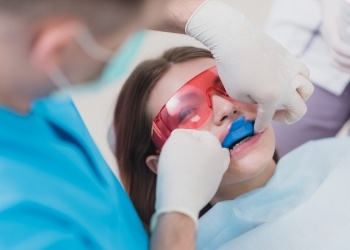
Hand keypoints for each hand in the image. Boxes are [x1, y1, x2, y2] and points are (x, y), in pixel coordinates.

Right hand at [150, 129, 228, 229]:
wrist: (179, 199)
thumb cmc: (179, 164)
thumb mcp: (178, 138)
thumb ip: (182, 134)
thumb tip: (183, 138)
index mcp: (216, 148)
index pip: (201, 134)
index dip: (185, 135)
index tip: (172, 141)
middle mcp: (219, 164)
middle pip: (204, 151)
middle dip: (188, 150)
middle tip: (173, 153)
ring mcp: (214, 180)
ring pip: (199, 166)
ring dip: (185, 164)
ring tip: (167, 165)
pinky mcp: (205, 194)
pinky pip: (194, 180)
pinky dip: (185, 177)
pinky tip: (172, 178)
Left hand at [186, 0, 313, 132]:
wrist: (234, 39)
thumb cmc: (231, 68)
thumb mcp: (236, 94)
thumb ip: (251, 103)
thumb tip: (258, 103)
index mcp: (272, 98)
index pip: (267, 118)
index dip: (260, 126)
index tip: (256, 129)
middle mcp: (287, 86)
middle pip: (299, 109)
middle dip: (288, 118)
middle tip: (275, 116)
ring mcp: (291, 70)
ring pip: (307, 90)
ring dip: (298, 98)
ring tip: (286, 98)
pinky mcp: (290, 57)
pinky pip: (304, 72)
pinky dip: (299, 80)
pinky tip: (287, 80)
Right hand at [321, 0, 349, 72]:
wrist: (332, 6)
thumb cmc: (342, 6)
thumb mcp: (346, 11)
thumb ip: (348, 26)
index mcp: (330, 28)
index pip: (337, 45)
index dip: (348, 52)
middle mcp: (327, 37)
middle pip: (336, 56)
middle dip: (349, 61)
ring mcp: (328, 43)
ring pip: (335, 61)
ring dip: (347, 67)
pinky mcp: (331, 48)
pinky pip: (335, 61)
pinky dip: (344, 67)